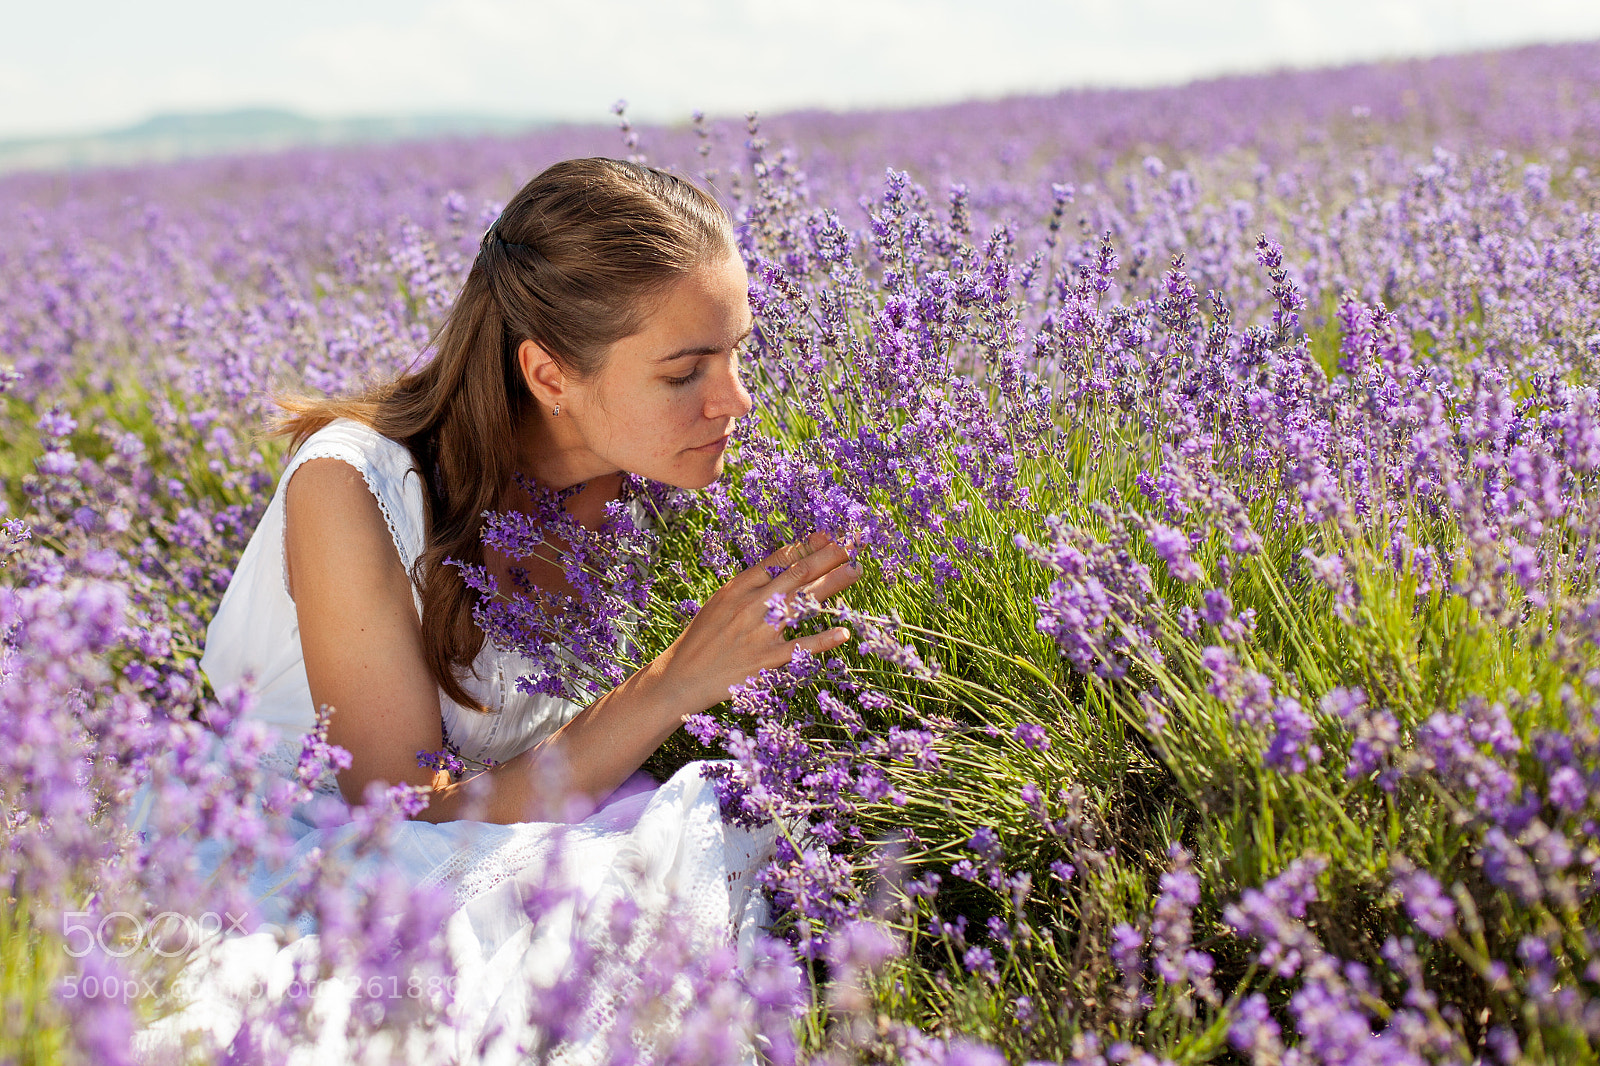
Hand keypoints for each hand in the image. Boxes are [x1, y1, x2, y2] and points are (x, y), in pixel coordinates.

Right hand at [656, 529, 862, 711]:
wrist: (682, 676)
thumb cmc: (704, 638)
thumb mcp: (722, 602)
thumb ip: (751, 584)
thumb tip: (784, 564)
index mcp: (739, 588)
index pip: (780, 560)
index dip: (808, 546)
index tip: (829, 535)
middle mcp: (752, 605)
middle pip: (798, 574)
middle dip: (828, 557)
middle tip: (852, 545)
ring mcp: (760, 632)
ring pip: (804, 602)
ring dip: (833, 585)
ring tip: (855, 571)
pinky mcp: (766, 660)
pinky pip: (800, 647)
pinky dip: (823, 639)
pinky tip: (843, 632)